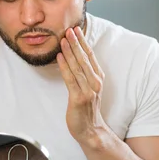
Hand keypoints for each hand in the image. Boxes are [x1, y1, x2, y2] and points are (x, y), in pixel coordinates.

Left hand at [57, 26, 106, 143]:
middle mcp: (95, 82)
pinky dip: (64, 66)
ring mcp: (88, 90)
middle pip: (84, 58)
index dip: (83, 42)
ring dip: (70, 51)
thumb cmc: (88, 109)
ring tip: (63, 39)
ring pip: (77, 66)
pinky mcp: (79, 98)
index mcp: (98, 78)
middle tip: (69, 29)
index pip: (90, 56)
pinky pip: (70, 79)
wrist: (91, 130)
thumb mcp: (90, 88)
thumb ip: (85, 74)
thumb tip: (75, 57)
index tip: (76, 30)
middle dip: (76, 42)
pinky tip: (60, 57)